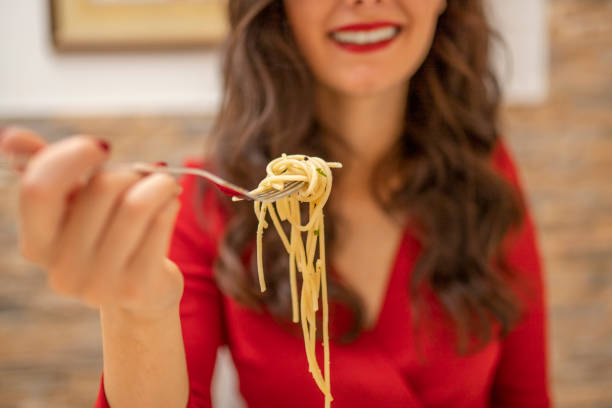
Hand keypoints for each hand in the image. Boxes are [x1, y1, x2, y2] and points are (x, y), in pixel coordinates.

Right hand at [0, 126, 184, 319]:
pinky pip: (160, 223)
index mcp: (37, 244)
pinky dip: (170, 204)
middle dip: (129, 171)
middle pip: (102, 188)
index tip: (102, 147)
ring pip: (136, 205)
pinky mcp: (137, 288)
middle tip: (142, 176)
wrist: (143, 291)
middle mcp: (62, 270)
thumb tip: (13, 137)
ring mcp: (99, 284)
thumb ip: (47, 170)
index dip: (71, 156)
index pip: (39, 188)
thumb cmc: (107, 236)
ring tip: (165, 184)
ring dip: (158, 184)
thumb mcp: (76, 204)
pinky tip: (170, 207)